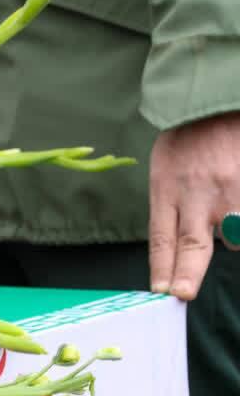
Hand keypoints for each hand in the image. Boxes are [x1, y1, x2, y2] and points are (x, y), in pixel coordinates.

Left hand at [149, 112, 239, 299]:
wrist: (215, 101)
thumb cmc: (189, 136)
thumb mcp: (166, 166)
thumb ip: (172, 202)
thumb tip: (176, 244)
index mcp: (168, 187)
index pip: (162, 236)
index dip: (163, 266)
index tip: (162, 291)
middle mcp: (198, 191)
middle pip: (192, 244)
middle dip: (187, 274)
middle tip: (183, 294)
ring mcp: (231, 188)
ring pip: (235, 236)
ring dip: (235, 236)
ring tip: (231, 215)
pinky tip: (238, 209)